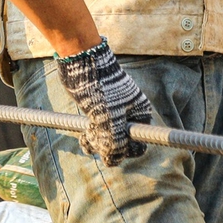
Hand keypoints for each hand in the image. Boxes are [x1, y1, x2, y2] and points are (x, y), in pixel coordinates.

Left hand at [54, 40, 154, 165]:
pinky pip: (97, 130)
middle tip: (94, 142)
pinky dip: (90, 136)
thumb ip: (114, 142)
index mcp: (140, 113)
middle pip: (122, 143)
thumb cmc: (100, 87)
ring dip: (96, 144)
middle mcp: (128, 114)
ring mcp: (113, 112)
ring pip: (108, 137)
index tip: (110, 151)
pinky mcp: (98, 109)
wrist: (82, 61)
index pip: (138, 144)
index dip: (125, 152)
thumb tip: (112, 161)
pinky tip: (83, 137)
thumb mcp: (109, 118)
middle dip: (108, 148)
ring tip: (86, 140)